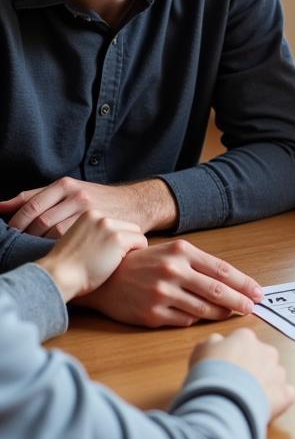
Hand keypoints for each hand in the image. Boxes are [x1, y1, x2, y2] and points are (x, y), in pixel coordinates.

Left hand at [0, 177, 177, 236]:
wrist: (137, 204)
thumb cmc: (99, 200)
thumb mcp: (70, 190)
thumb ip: (36, 196)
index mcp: (66, 185)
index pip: (32, 205)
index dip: (17, 223)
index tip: (10, 236)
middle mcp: (77, 195)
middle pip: (40, 220)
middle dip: (26, 237)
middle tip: (17, 249)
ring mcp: (90, 210)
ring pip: (54, 231)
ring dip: (40, 244)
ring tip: (34, 253)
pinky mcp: (102, 225)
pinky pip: (73, 239)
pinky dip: (59, 248)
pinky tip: (56, 254)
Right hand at [36, 211, 146, 300]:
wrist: (56, 276)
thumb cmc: (66, 266)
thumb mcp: (79, 240)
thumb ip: (95, 234)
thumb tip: (113, 238)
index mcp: (89, 214)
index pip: (116, 222)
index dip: (116, 239)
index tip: (108, 252)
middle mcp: (99, 216)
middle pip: (128, 226)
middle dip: (126, 241)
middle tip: (116, 259)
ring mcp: (108, 226)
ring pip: (136, 233)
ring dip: (131, 247)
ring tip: (118, 262)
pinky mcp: (117, 238)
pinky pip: (142, 242)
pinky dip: (138, 252)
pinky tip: (123, 263)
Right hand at [75, 240, 262, 327]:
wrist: (103, 278)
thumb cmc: (143, 263)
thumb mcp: (172, 252)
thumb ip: (200, 264)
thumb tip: (232, 282)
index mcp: (182, 252)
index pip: (222, 270)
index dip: (244, 283)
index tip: (258, 292)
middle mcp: (173, 271)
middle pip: (218, 291)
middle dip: (240, 301)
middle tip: (253, 308)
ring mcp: (162, 294)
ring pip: (204, 309)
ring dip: (222, 313)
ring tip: (232, 313)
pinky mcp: (152, 314)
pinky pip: (185, 320)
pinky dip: (197, 319)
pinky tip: (201, 317)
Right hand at [190, 329, 294, 420]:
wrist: (221, 402)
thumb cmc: (208, 375)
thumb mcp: (200, 350)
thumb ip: (213, 343)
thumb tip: (218, 343)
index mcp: (246, 338)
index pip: (241, 342)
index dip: (232, 356)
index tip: (223, 369)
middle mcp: (266, 351)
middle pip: (260, 357)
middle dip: (250, 369)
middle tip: (233, 385)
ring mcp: (278, 372)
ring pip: (273, 375)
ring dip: (263, 385)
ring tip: (244, 399)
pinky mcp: (285, 394)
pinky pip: (285, 394)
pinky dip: (276, 400)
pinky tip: (262, 406)